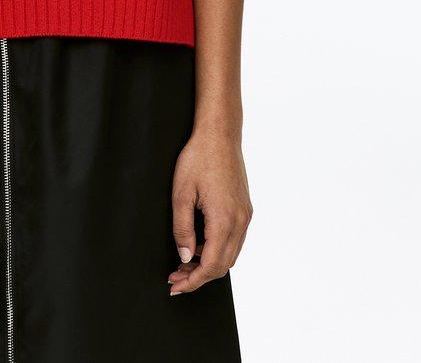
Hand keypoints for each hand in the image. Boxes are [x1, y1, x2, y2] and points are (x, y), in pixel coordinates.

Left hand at [167, 123, 252, 295]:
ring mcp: (245, 215)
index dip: (192, 281)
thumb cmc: (198, 158)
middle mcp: (240, 222)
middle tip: (175, 276)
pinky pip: (234, 240)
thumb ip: (182, 229)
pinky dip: (217, 249)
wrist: (220, 134)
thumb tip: (185, 257)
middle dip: (198, 276)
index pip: (211, 265)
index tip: (175, 286)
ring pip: (230, 254)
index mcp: (225, 220)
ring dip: (208, 263)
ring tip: (184, 262)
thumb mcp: (181, 193)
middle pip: (222, 265)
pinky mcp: (245, 209)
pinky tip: (199, 244)